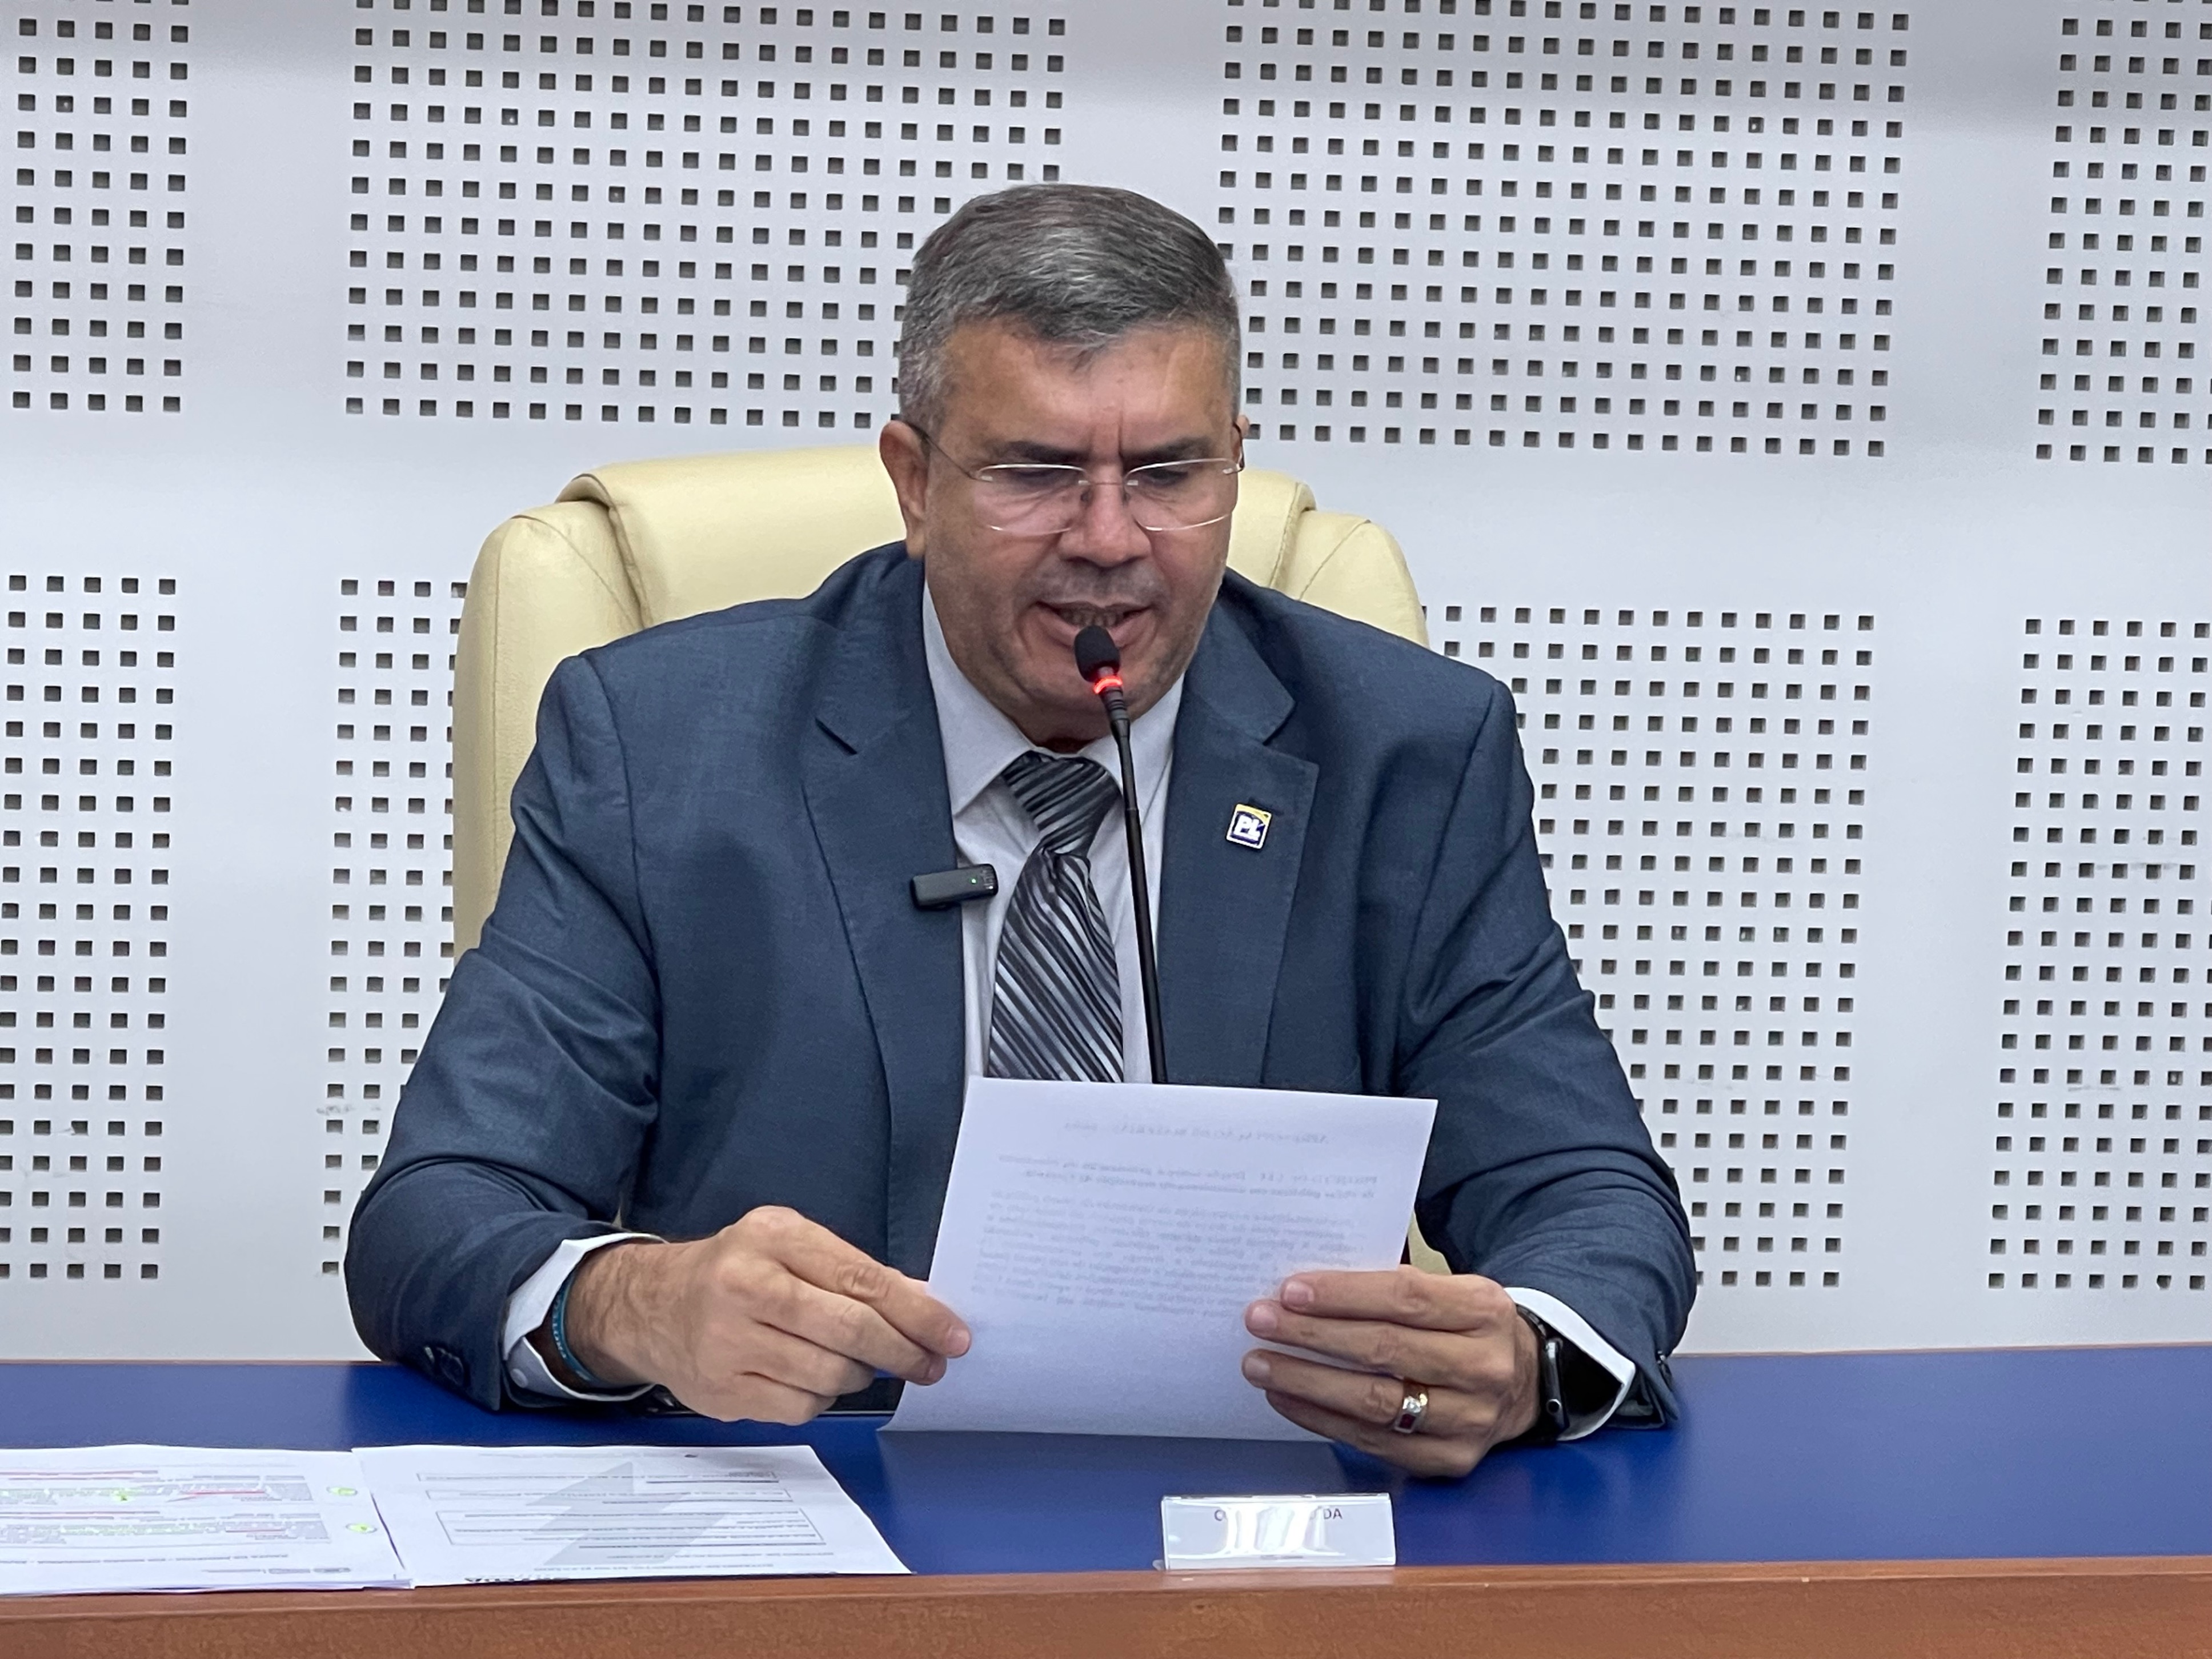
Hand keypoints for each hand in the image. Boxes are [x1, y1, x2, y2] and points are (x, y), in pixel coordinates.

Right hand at [559, 1206, 970, 1424]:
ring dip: (858, 1375)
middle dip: (903, 1351)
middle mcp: (745, 1286)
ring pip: (830, 1375)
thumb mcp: (790, 1245)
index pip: (861, 1278)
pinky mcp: (721, 1390)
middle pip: (849, 1330)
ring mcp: (728, 1342)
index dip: (916, 1312)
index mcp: (771, 1237)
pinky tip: (811, 1377)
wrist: (651, 1305)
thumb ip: (853, 1271)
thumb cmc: (736, 1271)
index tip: (952, 1333)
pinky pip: (800, 1407)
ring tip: (856, 1362)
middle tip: (930, 1363)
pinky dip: (820, 1397)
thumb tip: (923, 1303)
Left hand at [1240, 1267, 1537, 1477]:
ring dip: (1307, 1382)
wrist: (1521, 1383)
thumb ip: (1393, 1286)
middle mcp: (1484, 1368)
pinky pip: (1374, 1441)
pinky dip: (1322, 1418)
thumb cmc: (1466, 1329)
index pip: (1405, 1298)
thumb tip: (1309, 1288)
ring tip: (1261, 1365)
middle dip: (1312, 1335)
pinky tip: (1289, 1398)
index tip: (1292, 1291)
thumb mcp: (1451, 1290)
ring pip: (1375, 1402)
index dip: (1344, 1295)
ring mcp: (1470, 1420)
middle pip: (1385, 1351)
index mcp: (1484, 1311)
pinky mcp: (1450, 1459)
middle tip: (1262, 1322)